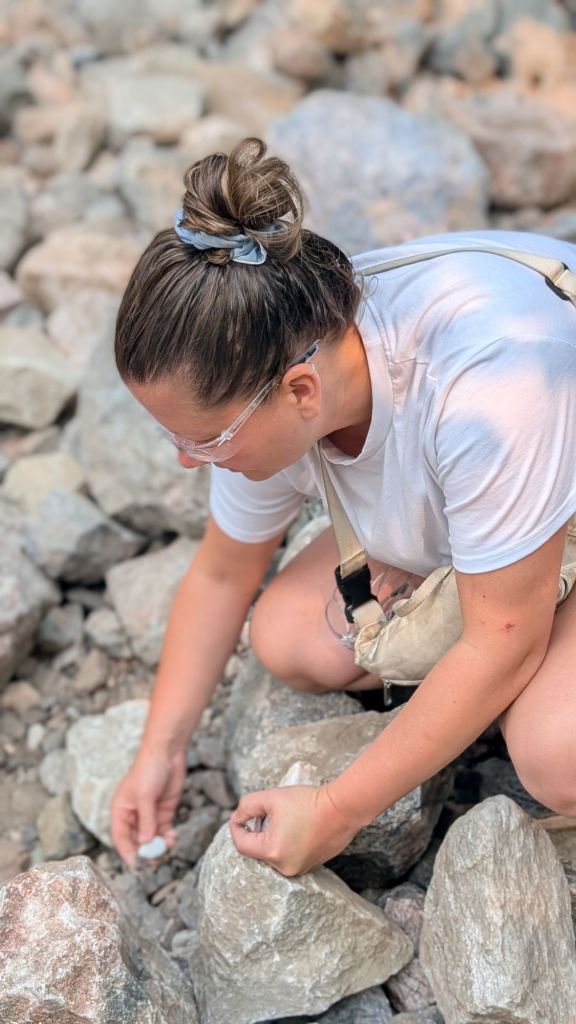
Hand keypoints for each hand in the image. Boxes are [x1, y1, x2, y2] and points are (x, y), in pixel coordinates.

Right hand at [110, 747, 187, 867]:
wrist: (167, 753)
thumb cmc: (148, 770)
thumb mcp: (145, 796)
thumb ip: (146, 821)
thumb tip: (145, 843)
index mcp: (121, 811)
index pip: (121, 838)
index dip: (128, 852)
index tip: (138, 864)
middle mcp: (133, 816)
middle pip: (137, 842)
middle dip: (147, 852)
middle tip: (158, 859)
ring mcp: (149, 815)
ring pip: (152, 839)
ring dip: (160, 846)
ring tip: (169, 845)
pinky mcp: (163, 812)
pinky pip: (164, 832)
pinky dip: (168, 838)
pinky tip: (173, 837)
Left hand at [229, 784, 362, 876]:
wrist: (342, 809)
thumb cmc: (307, 802)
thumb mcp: (271, 797)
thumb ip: (248, 805)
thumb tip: (238, 816)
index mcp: (272, 852)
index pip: (242, 844)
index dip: (236, 828)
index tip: (239, 815)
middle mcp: (284, 868)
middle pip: (257, 851)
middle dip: (255, 832)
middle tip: (261, 814)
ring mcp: (299, 869)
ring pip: (273, 855)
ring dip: (270, 839)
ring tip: (280, 819)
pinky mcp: (311, 866)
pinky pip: (288, 857)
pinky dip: (285, 844)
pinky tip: (294, 827)